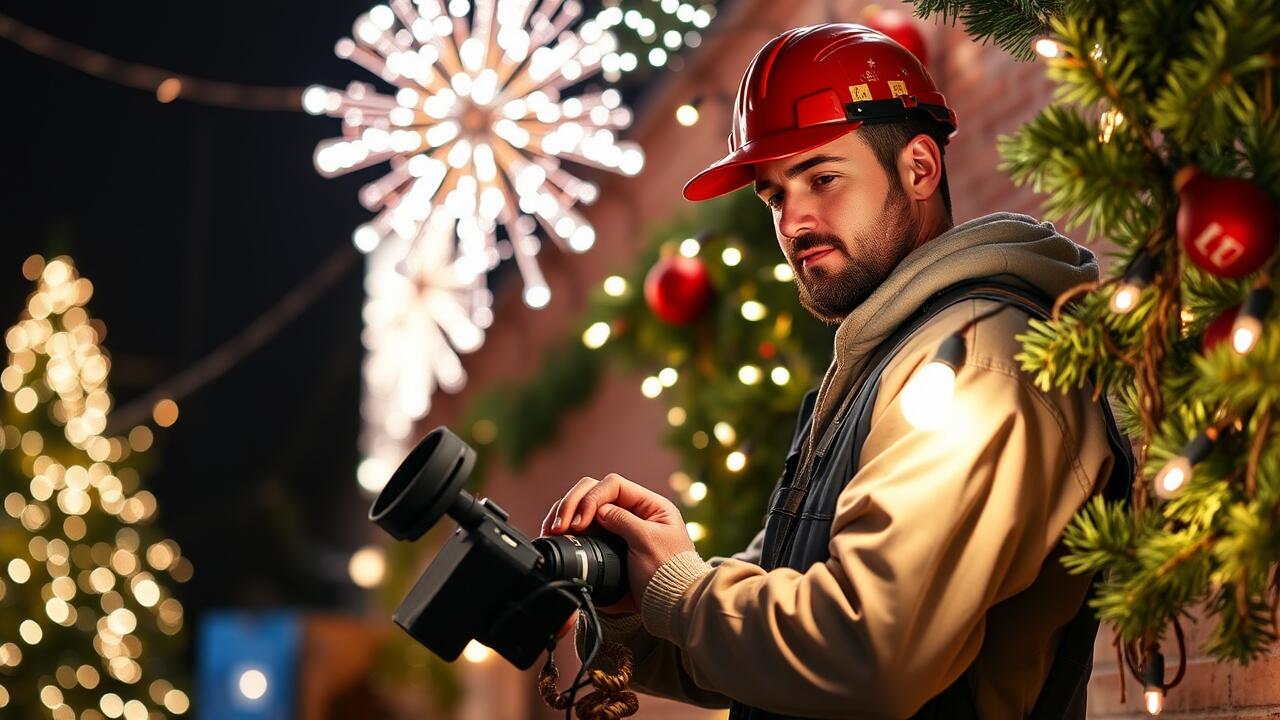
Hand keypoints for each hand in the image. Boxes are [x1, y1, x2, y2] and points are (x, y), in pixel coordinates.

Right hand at [542, 474, 695, 610]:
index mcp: (649, 505)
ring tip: (553, 531)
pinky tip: (556, 536)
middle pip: (594, 491)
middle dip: (572, 505)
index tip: (580, 523)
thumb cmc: (668, 576)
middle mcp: (632, 511)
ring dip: (565, 514)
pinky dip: (567, 529)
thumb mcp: (648, 542)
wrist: (670, 607)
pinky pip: (583, 527)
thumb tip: (597, 511)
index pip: (613, 486)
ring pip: (584, 506)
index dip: (591, 498)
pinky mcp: (606, 543)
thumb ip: (623, 521)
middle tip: (559, 527)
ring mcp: (617, 526)